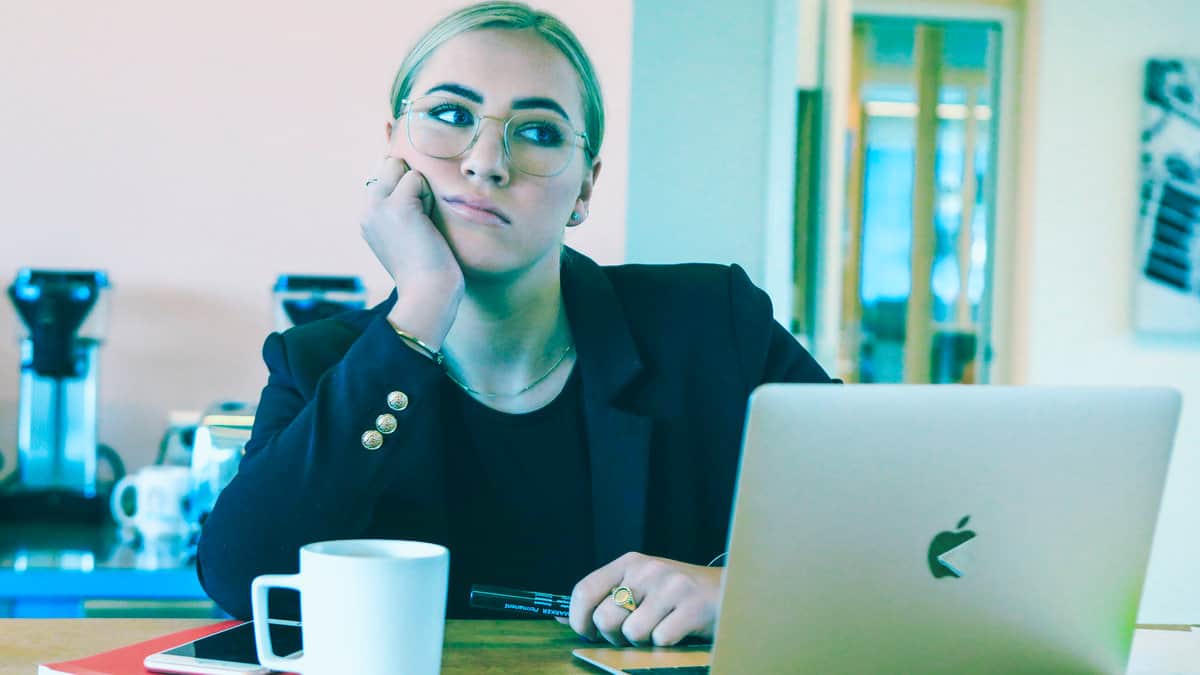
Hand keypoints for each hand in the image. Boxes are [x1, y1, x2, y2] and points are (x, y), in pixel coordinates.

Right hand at [360, 156, 463, 347]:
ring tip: (423, 221)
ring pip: (400, 167)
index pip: (382, 174)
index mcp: (367, 216)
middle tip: (420, 218)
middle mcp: (366, 209)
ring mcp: (377, 206)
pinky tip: (426, 223)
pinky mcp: (396, 206)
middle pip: (388, 164)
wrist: (427, 293)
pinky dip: (428, 196)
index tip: (414, 220)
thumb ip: (399, 206)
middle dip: (411, 182)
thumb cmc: (426, 267)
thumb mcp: (404, 233)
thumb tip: (410, 176)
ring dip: (421, 189)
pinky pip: (416, 178)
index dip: (405, 186)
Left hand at [561, 552, 722, 646]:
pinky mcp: (692, 607)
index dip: (578, 618)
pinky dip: (666, 645)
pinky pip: (661, 640)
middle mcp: (647, 569)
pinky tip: (678, 631)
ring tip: (658, 630)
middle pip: (605, 617)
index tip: (587, 632)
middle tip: (631, 634)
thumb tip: (561, 619)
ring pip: (632, 632)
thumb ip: (605, 598)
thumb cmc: (679, 593)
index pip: (584, 589)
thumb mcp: (640, 586)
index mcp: (629, 562)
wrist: (732, 590)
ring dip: (642, 642)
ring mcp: (670, 587)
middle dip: (614, 637)